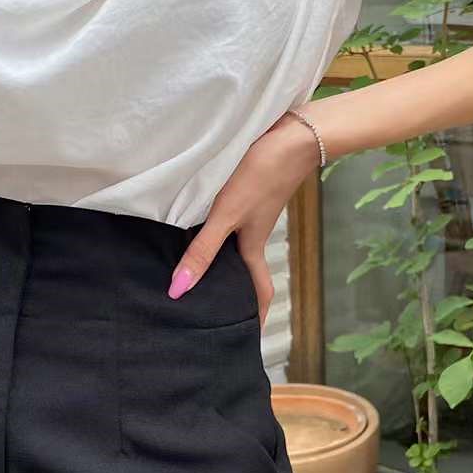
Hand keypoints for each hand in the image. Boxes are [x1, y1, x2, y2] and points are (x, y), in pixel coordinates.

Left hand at [168, 109, 321, 323]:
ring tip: (202, 275)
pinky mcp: (249, 192)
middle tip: (214, 311)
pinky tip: (200, 225)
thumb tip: (179, 290)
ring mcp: (253, 213)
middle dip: (235, 293)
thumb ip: (203, 250)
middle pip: (245, 271)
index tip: (249, 338)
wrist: (293, 134)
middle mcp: (253, 234)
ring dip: (224, 262)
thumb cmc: (261, 176)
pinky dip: (219, 233)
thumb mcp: (227, 216)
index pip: (259, 291)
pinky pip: (232, 223)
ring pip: (238, 247)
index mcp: (253, 246)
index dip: (256, 317)